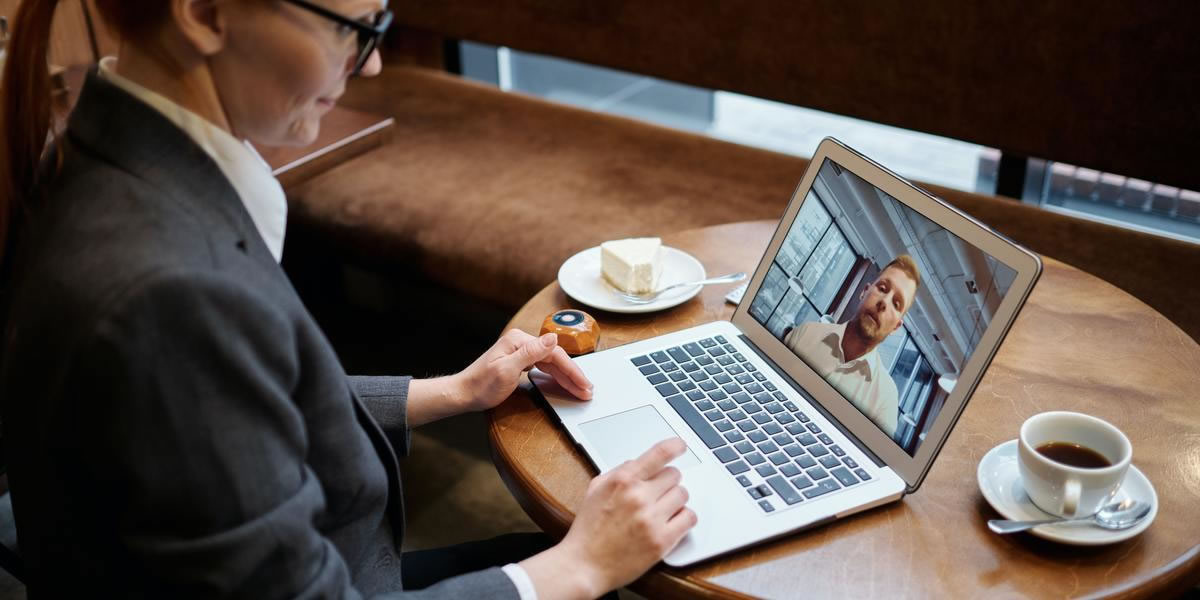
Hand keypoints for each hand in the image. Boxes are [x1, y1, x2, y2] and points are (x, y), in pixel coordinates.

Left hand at [456, 329, 592, 412]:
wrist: (463, 393)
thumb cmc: (481, 385)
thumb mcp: (506, 370)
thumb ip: (531, 354)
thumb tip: (552, 338)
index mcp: (519, 341)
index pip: (553, 353)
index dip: (571, 370)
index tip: (583, 384)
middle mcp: (521, 343)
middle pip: (555, 358)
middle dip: (573, 375)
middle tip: (588, 390)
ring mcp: (521, 352)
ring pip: (551, 364)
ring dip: (567, 377)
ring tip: (581, 389)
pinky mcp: (519, 361)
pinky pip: (544, 367)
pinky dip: (556, 376)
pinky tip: (564, 382)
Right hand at [519, 438, 696, 597]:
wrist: (584, 565)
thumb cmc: (588, 530)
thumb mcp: (595, 490)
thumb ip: (619, 472)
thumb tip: (639, 462)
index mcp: (622, 481)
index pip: (658, 454)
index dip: (674, 446)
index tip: (681, 445)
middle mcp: (639, 497)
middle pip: (674, 475)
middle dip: (667, 482)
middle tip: (657, 494)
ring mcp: (652, 519)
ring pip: (683, 495)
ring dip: (674, 500)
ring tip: (661, 510)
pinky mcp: (662, 541)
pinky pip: (689, 518)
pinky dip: (683, 518)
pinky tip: (671, 522)